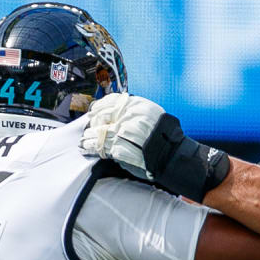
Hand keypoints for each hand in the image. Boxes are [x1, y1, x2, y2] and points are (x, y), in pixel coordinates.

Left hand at [82, 92, 229, 201]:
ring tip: (85, 140)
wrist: (174, 157)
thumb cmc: (166, 138)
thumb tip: (118, 111)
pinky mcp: (121, 149)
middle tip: (89, 126)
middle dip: (93, 121)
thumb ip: (136, 112)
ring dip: (89, 136)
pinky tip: (88, 148)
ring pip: (100, 132)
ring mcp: (124, 133)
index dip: (101, 106)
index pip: (112, 101)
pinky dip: (92, 147)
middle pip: (103, 116)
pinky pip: (102, 147)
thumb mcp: (154, 116)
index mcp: (139, 106)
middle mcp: (130, 117)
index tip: (95, 110)